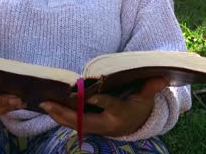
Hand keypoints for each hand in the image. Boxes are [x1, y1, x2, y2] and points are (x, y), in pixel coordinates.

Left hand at [39, 78, 166, 136]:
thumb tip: (161, 77)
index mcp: (121, 114)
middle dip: (65, 113)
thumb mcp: (146, 99)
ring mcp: (96, 128)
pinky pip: (72, 123)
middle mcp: (106, 124)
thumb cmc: (139, 107)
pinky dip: (60, 117)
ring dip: (58, 115)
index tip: (89, 94)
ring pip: (74, 124)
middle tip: (48, 103)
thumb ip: (150, 88)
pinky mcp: (89, 127)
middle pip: (83, 121)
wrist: (134, 126)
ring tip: (43, 104)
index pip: (110, 107)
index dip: (100, 101)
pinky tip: (48, 108)